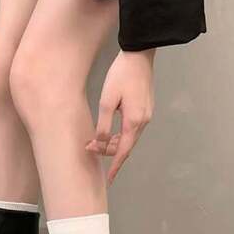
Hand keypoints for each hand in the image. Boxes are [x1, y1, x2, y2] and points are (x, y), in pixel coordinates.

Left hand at [86, 49, 154, 184]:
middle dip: (108, 152)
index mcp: (134, 122)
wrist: (139, 54)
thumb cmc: (122, 75)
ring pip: (128, 138)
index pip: (122, 152)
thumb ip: (103, 125)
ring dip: (112, 143)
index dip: (115, 167)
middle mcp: (143, 122)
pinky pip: (131, 129)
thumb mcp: (107, 101)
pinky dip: (119, 135)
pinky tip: (108, 132)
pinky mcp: (144, 109)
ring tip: (94, 140)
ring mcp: (145, 116)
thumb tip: (100, 143)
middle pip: (125, 147)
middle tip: (89, 147)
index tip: (108, 179)